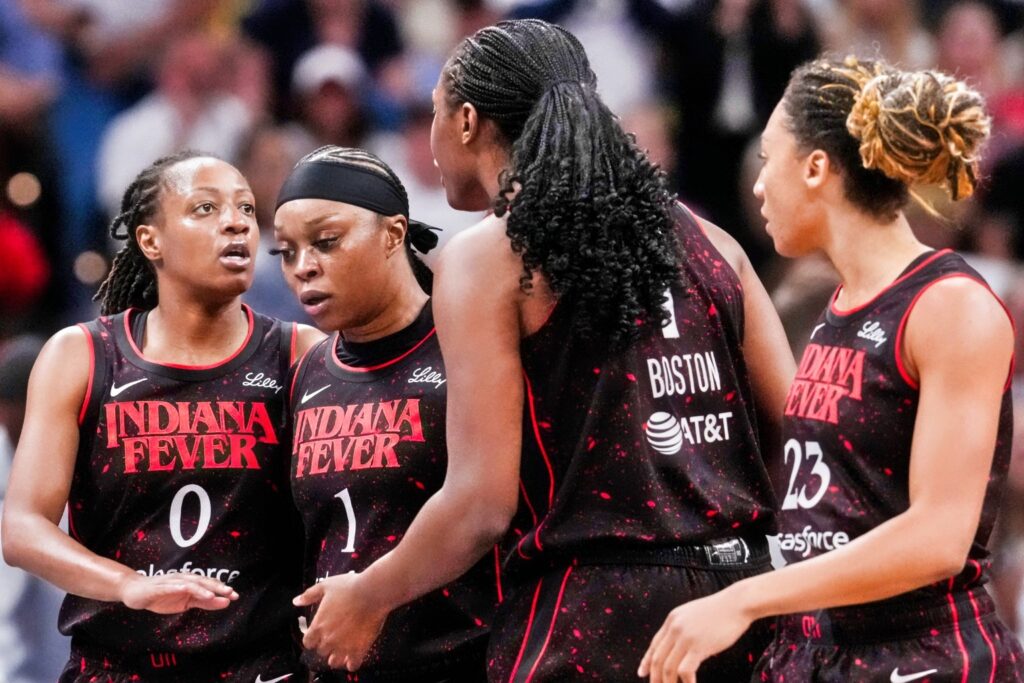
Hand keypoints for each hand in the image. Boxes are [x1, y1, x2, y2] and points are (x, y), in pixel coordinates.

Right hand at [119, 572, 237, 613]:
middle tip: (230, 592)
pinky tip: (185, 590)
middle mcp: (183, 579)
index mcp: (191, 583)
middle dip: (216, 586)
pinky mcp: (158, 587)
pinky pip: (170, 586)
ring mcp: (171, 582)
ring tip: (211, 595)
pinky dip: (178, 587)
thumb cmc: (161, 597)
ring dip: (201, 588)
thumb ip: (205, 602)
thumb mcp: (186, 603)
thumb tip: (225, 602)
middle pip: (202, 582)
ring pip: (189, 583)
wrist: (135, 592)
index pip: (209, 585)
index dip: (222, 589)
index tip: (236, 596)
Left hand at [293, 573, 390, 670]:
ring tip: (343, 649)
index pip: (308, 642)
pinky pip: (352, 665)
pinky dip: (352, 663)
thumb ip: (309, 595)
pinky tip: (354, 656)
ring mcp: (343, 646)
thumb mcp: (326, 586)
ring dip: (337, 656)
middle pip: (322, 651)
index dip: (312, 639)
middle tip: (334, 637)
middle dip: (326, 645)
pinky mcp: (359, 649)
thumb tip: (296, 601)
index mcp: (318, 626)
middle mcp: (328, 640)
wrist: (372, 593)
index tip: (318, 634)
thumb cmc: (349, 587)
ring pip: (335, 661)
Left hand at [637, 590, 752, 682]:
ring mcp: (685, 637)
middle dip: (655, 677)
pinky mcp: (698, 646)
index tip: (641, 673)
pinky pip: (685, 671)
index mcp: (672, 620)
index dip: (646, 661)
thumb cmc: (721, 612)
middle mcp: (674, 628)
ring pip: (668, 667)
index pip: (654, 645)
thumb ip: (685, 631)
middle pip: (657, 658)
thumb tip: (684, 653)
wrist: (737, 603)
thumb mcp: (694, 616)